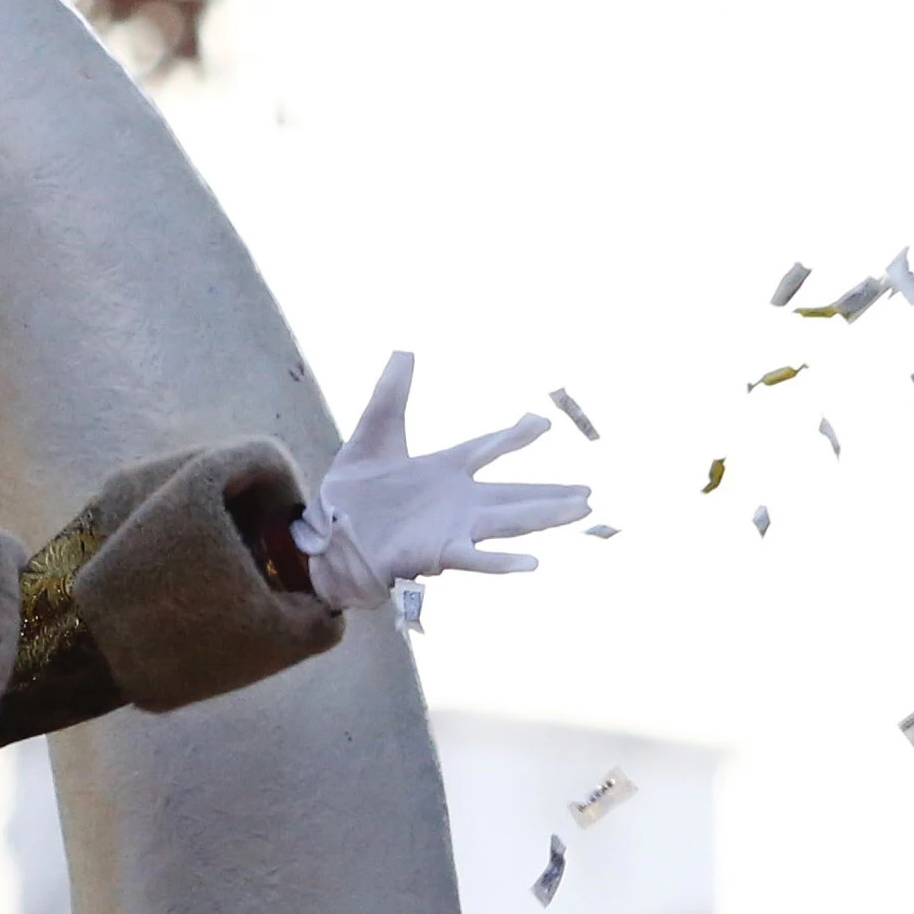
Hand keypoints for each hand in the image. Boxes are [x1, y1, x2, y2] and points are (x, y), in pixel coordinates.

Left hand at [285, 352, 591, 610]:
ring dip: (545, 517)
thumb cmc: (348, 494)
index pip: (488, 448)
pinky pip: (476, 559)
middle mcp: (456, 501)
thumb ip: (390, 395)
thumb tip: (403, 350)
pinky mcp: (437, 553)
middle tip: (589, 492)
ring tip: (582, 511)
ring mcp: (451, 528)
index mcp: (443, 470)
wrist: (324, 535)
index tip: (543, 423)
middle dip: (551, 493)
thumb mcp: (372, 435)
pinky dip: (503, 563)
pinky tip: (533, 563)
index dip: (515, 435)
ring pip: (509, 521)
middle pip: (515, 494)